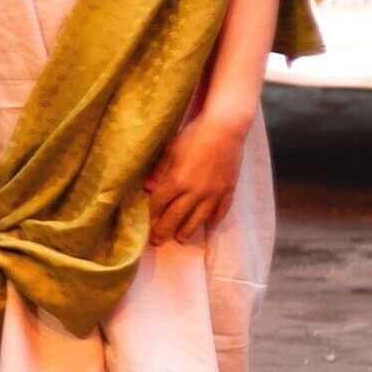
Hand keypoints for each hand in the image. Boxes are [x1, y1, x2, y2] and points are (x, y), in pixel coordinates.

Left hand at [144, 109, 247, 245]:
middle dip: (164, 230)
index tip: (142, 226)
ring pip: (199, 217)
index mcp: (177, 181)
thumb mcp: (170, 150)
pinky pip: (222, 209)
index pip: (158, 203)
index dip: (149, 215)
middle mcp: (195, 191)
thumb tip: (147, 188)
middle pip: (176, 215)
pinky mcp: (228, 189)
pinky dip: (215, 219)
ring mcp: (214, 192)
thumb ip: (159, 170)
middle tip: (156, 242)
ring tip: (180, 239)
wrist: (226, 129)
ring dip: (188, 230)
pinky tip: (210, 225)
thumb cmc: (194, 135)